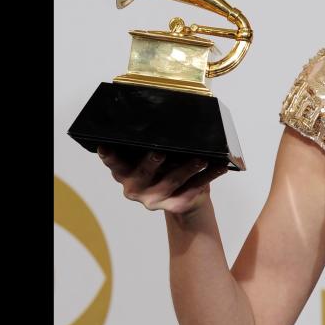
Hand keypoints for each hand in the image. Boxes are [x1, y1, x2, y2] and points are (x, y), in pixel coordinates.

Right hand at [97, 145, 228, 215]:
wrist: (182, 199)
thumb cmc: (163, 167)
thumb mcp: (149, 156)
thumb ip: (148, 144)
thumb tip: (161, 119)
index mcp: (124, 173)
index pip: (114, 164)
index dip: (109, 157)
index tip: (106, 147)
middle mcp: (135, 189)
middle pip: (143, 174)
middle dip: (151, 162)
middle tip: (160, 152)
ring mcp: (154, 200)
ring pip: (172, 181)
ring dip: (187, 168)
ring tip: (200, 158)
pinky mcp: (175, 205)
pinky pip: (194, 189)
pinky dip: (208, 177)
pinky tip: (219, 167)